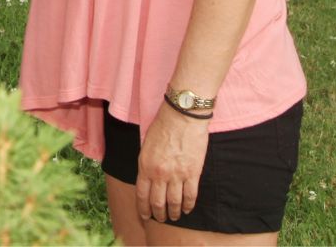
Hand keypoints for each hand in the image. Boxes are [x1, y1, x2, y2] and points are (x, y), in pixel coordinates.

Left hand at [136, 105, 209, 223]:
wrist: (182, 116)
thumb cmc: (163, 126)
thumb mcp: (146, 146)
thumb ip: (146, 165)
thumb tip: (148, 181)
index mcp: (145, 166)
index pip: (142, 195)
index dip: (143, 209)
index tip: (145, 216)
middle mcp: (159, 174)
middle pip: (157, 202)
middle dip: (158, 214)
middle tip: (160, 219)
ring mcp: (177, 175)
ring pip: (174, 202)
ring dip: (173, 213)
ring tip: (174, 217)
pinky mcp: (193, 173)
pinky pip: (190, 195)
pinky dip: (189, 205)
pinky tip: (187, 209)